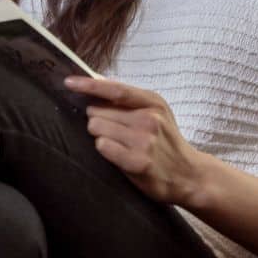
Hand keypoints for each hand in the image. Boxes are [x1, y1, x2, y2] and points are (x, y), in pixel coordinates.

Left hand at [67, 76, 207, 207]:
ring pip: (97, 128)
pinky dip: (104, 149)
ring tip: (118, 144)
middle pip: (98, 111)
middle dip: (98, 119)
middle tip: (114, 131)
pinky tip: (117, 154)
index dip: (89, 84)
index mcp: (153, 102)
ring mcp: (144, 141)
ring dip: (100, 135)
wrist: (188, 174)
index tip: (69, 82)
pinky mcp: (137, 162)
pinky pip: (102, 146)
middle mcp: (149, 119)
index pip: (115, 89)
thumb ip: (130, 100)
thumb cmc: (166, 142)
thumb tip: (95, 85)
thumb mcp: (157, 113)